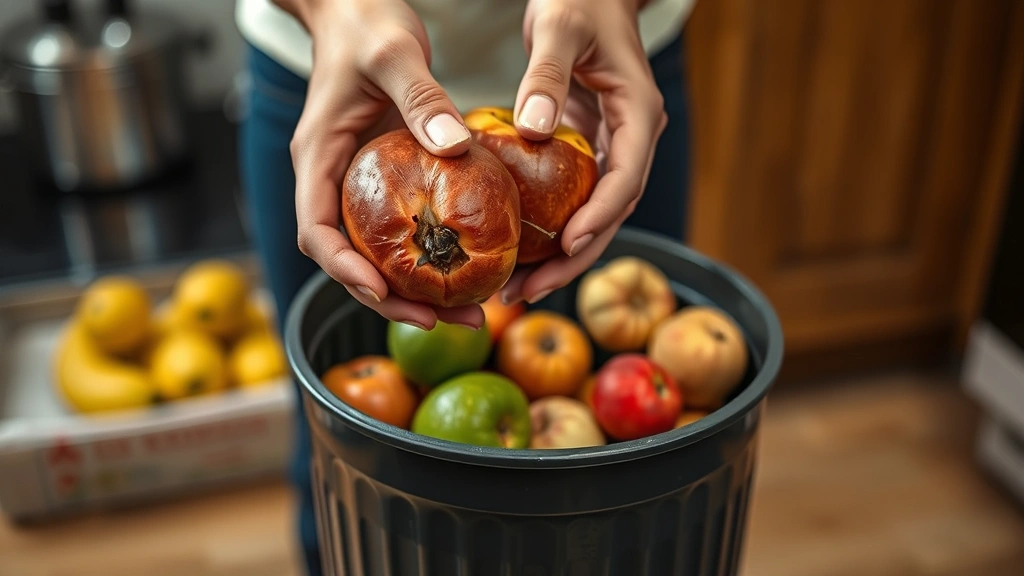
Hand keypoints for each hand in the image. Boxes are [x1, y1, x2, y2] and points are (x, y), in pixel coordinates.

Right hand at [277, 0, 484, 329]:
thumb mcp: (394, 52)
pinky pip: (399, 230)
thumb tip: (453, 148)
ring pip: (374, 253)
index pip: (316, 230)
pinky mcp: (382, 180)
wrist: (357, 5)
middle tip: (445, 322)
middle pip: (347, 259)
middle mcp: (332, 179)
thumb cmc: (365, 22)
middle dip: (389, 298)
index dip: (344, 269)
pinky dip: (427, 258)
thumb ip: (420, 97)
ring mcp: (355, 183)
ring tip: (468, 313)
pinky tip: (467, 271)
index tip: (381, 292)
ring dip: (413, 289)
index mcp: (318, 158)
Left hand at [499, 0, 667, 304]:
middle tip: (531, 291)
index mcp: (638, 114)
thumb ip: (548, 75)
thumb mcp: (561, 27)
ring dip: (563, 254)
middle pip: (612, 212)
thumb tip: (534, 128)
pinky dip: (552, 227)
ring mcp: (612, 146)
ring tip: (521, 288)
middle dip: (575, 256)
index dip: (600, 218)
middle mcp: (631, 138)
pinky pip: (575, 197)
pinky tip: (519, 251)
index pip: (626, 178)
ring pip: (595, 213)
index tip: (567, 248)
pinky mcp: (589, 148)